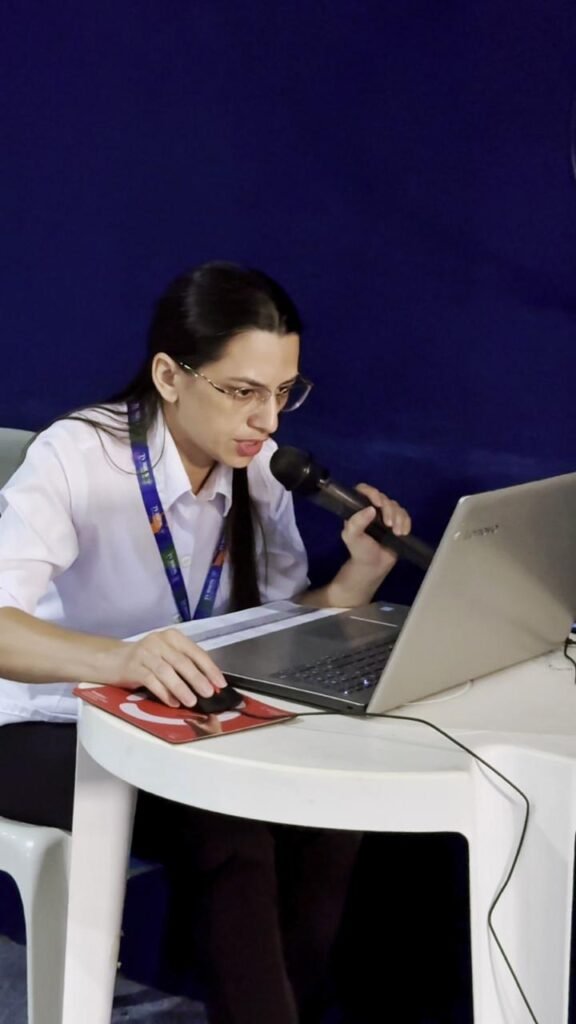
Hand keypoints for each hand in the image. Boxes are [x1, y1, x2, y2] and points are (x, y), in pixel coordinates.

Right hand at [106, 629, 227, 707]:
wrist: (113, 660)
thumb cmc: (147, 661)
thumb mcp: (167, 656)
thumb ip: (185, 667)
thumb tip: (209, 686)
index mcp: (172, 637)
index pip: (195, 652)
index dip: (209, 668)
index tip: (220, 684)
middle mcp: (159, 641)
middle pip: (182, 661)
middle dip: (197, 678)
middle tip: (209, 693)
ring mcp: (144, 653)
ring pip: (167, 671)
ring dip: (181, 688)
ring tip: (192, 701)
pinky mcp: (133, 667)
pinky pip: (151, 680)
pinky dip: (164, 692)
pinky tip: (173, 702)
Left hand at [341, 484, 411, 571]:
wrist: (373, 566)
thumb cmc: (360, 550)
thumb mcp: (352, 537)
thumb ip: (356, 523)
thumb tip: (370, 509)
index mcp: (358, 509)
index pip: (363, 490)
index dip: (371, 492)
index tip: (378, 504)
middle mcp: (372, 508)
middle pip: (384, 498)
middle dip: (389, 510)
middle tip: (389, 525)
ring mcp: (385, 515)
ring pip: (396, 506)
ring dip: (399, 518)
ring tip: (397, 533)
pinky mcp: (397, 522)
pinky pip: (405, 515)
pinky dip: (406, 522)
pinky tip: (403, 533)